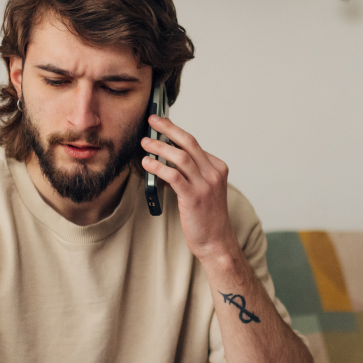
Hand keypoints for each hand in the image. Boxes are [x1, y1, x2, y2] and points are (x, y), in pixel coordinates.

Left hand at [140, 116, 237, 260]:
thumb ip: (188, 174)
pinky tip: (147, 164)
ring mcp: (205, 185)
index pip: (194, 144)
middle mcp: (214, 173)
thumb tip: (163, 161)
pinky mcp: (194, 197)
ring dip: (160, 147)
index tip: (161, 124)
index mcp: (218, 168)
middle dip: (169, 128)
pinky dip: (158, 167)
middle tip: (152, 120)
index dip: (175, 132)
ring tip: (145, 143)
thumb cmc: (207, 217)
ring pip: (181, 157)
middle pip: (189, 143)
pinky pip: (173, 176)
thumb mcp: (203, 190)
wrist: (216, 242)